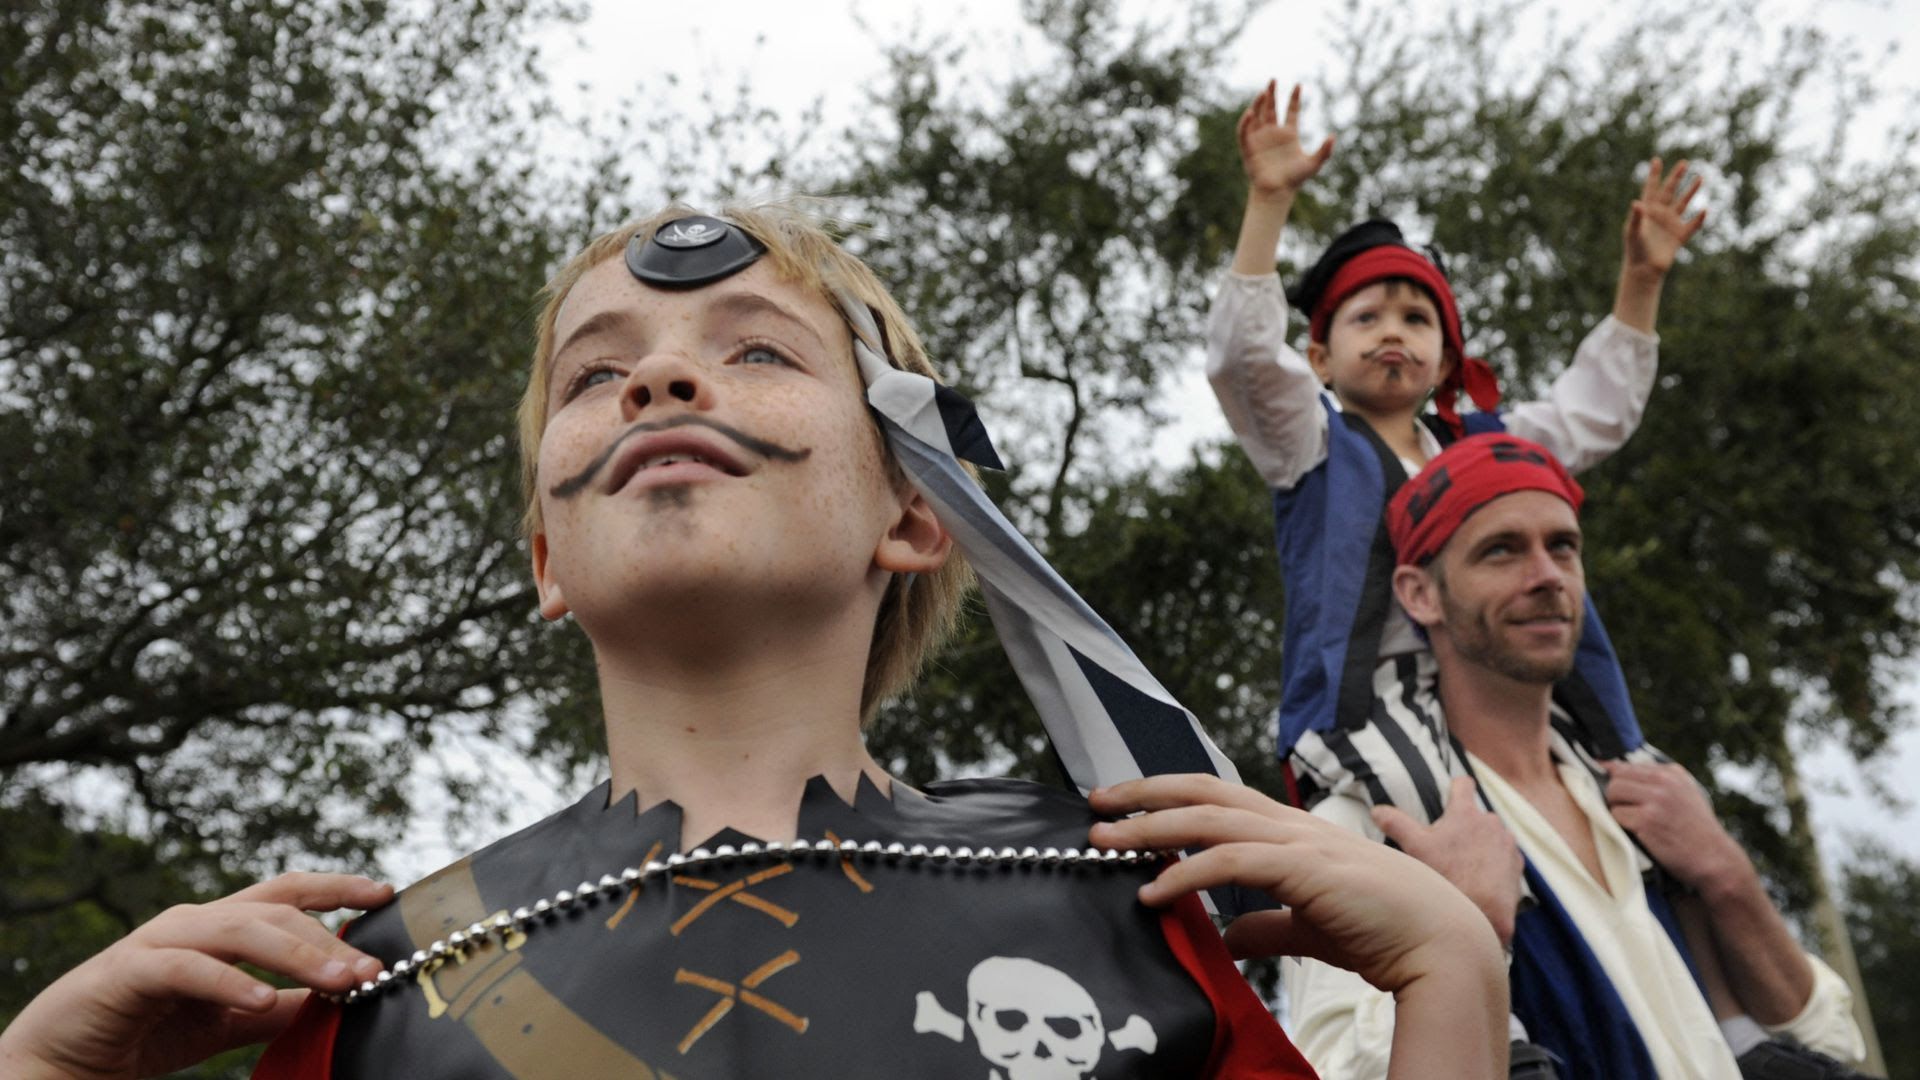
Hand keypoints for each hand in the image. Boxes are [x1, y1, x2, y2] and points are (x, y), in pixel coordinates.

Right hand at [0, 872, 393, 1079]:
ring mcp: (162, 941)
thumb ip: (281, 1007)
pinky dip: (230, 983)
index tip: (386, 894)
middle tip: (373, 969)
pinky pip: (189, 970)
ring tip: (340, 981)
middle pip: (276, 912)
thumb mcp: (232, 1019)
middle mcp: (196, 920)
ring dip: (297, 955)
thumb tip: (338, 1001)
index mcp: (222, 925)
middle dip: (330, 939)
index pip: (288, 893)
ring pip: (242, 931)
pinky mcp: (131, 971)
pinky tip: (263, 1000)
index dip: (337, 887)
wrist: (68, 1058)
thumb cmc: (151, 1029)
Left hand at [1088, 774, 1496, 995]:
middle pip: (1204, 791)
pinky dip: (1186, 873)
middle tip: (1095, 804)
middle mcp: (1291, 825)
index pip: (1217, 798)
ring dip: (1150, 828)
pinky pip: (1232, 861)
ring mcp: (1300, 841)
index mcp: (1291, 832)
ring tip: (1105, 843)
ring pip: (1210, 818)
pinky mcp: (1305, 868)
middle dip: (1145, 794)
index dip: (1168, 797)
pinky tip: (1154, 891)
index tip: (1122, 807)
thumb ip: (1265, 926)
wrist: (1440, 947)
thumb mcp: (1306, 926)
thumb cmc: (1383, 933)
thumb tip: (1225, 936)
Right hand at [1239, 80, 1334, 201]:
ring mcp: (1260, 139)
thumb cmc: (1295, 179)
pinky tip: (1251, 113)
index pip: (1291, 111)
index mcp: (1289, 134)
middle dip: (1272, 94)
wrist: (1277, 192)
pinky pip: (1244, 131)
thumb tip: (1332, 137)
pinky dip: (1246, 122)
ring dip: (1259, 103)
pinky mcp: (1248, 147)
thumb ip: (1324, 151)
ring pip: (1258, 115)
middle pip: (1271, 108)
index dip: (1294, 98)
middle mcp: (1273, 133)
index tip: (1298, 85)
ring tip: (1263, 92)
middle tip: (1273, 79)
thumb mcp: (1313, 164)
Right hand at [1372, 776, 1524, 946]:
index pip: (1463, 784)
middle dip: (1464, 825)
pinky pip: (1504, 856)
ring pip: (1491, 836)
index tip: (1449, 793)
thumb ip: (1395, 823)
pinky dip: (1494, 863)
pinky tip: (1479, 880)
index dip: (1455, 787)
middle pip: (1476, 814)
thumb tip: (1376, 810)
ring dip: (1480, 844)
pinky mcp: (1517, 865)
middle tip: (1447, 846)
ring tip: (1463, 867)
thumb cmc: (1447, 878)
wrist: (1482, 915)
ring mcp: (1507, 843)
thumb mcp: (1414, 848)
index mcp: (1466, 813)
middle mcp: (1491, 823)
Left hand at [1601, 759, 1748, 892]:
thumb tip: (1613, 768)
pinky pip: (1616, 815)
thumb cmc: (1695, 830)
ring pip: (1613, 793)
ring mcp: (1656, 800)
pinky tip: (1637, 833)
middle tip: (1625, 811)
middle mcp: (1664, 782)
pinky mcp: (1647, 820)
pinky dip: (1621, 826)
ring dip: (1616, 809)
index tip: (1604, 785)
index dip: (1612, 777)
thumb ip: (1657, 781)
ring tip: (1632, 821)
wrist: (1715, 858)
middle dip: (1615, 795)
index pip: (1626, 765)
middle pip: (1616, 778)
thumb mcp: (1684, 794)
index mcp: (1672, 773)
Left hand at [1622, 157, 1705, 277]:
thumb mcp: (1633, 231)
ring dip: (1691, 191)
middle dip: (1676, 177)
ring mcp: (1670, 224)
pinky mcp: (1679, 236)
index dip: (1654, 175)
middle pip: (1669, 191)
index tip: (1656, 159)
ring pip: (1683, 203)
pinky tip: (1705, 210)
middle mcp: (1660, 215)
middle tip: (1684, 162)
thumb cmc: (1634, 250)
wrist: (1644, 270)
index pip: (1651, 189)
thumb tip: (1636, 202)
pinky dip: (1699, 219)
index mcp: (1647, 211)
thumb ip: (1636, 217)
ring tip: (1700, 178)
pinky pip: (1692, 225)